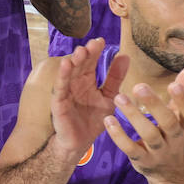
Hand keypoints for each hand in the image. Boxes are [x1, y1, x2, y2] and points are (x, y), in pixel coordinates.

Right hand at [49, 39, 128, 154]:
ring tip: (80, 51)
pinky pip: (60, 87)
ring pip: (69, 73)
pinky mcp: (58, 102)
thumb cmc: (92, 120)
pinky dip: (62, 76)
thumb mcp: (108, 97)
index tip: (101, 41)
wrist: (79, 143)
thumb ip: (115, 78)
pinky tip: (66, 65)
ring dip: (74, 62)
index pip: (90, 62)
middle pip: (80, 64)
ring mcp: (65, 91)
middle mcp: (75, 83)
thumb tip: (125, 56)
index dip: (95, 51)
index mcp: (86, 80)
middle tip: (93, 44)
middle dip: (86, 54)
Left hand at [103, 64, 183, 182]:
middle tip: (139, 86)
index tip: (174, 84)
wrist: (171, 172)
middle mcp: (176, 139)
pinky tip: (108, 120)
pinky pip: (130, 149)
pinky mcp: (142, 160)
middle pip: (169, 122)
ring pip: (149, 135)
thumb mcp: (182, 115)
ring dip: (133, 116)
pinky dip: (119, 136)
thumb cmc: (174, 133)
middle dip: (155, 105)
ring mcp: (159, 151)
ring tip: (119, 98)